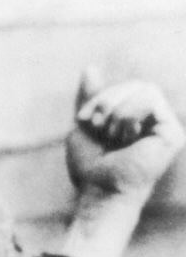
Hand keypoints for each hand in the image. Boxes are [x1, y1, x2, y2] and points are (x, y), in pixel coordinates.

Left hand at [66, 71, 183, 202]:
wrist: (98, 189)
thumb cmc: (90, 164)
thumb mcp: (85, 123)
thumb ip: (92, 97)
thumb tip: (90, 67)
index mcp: (138, 118)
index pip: (126, 87)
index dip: (102, 96)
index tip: (83, 118)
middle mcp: (156, 121)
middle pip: (137, 84)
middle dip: (108, 100)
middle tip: (97, 124)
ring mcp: (166, 126)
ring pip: (145, 88)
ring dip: (117, 111)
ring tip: (113, 136)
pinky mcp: (172, 134)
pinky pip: (151, 100)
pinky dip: (129, 114)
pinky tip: (125, 137)